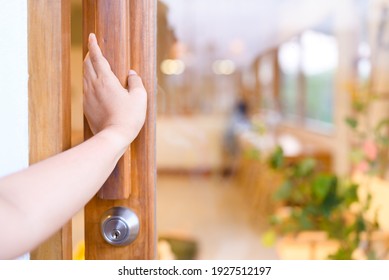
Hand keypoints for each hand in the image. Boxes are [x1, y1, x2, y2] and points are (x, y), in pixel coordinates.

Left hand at [83, 33, 146, 147]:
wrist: (113, 136)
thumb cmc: (129, 117)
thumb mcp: (139, 98)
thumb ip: (136, 82)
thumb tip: (132, 74)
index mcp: (106, 80)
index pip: (97, 58)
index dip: (94, 46)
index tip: (91, 37)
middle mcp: (94, 86)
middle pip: (88, 65)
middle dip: (90, 55)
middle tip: (93, 50)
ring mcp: (88, 97)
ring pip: (85, 76)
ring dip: (88, 67)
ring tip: (93, 64)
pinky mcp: (87, 107)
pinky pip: (86, 88)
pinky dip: (88, 81)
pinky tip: (94, 84)